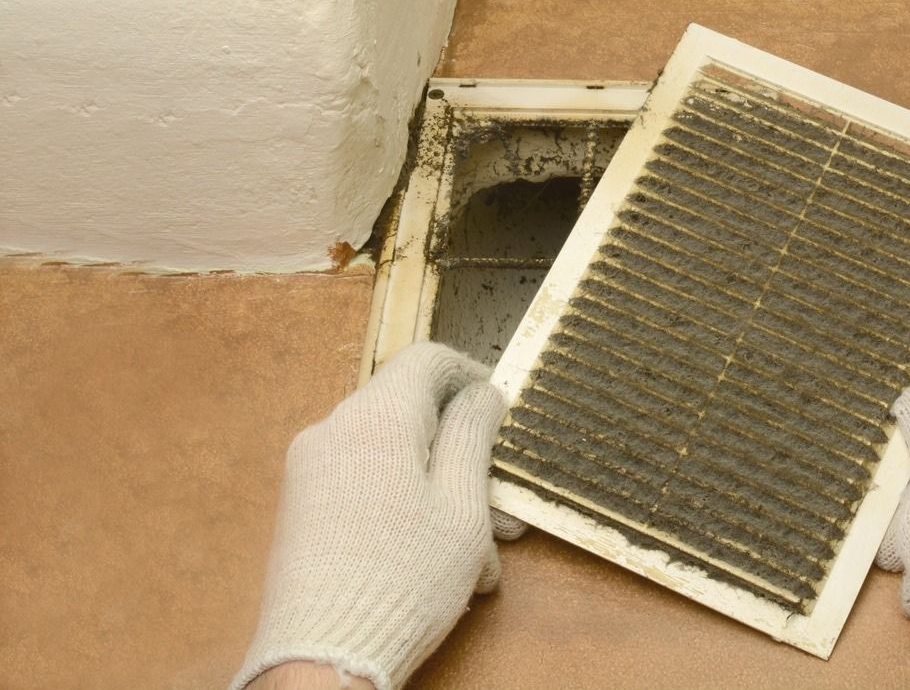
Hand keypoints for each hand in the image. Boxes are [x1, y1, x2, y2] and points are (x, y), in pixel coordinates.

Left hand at [232, 343, 509, 689]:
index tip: (499, 411)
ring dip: (436, 488)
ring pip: (390, 452)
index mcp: (375, 417)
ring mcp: (309, 468)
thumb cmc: (403, 580)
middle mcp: (332, 429)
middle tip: (498, 506)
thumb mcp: (461, 506)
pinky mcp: (301, 506)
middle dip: (459, 451)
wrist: (321, 658)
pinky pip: (363, 481)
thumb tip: (480, 393)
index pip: (427, 359)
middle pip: (408, 409)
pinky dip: (402, 504)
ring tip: (472, 551)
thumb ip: (472, 436)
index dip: (471, 374)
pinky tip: (431, 558)